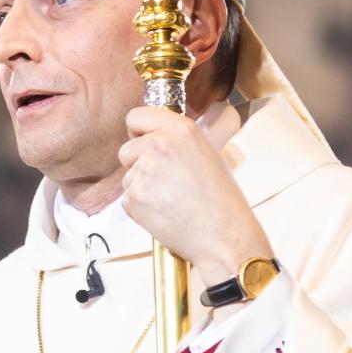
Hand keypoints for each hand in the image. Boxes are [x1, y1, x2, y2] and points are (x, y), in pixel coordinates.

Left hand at [118, 106, 272, 289]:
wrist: (224, 235)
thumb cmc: (221, 199)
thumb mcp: (205, 153)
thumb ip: (176, 141)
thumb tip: (150, 136)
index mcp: (180, 130)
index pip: (135, 116)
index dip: (137, 132)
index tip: (144, 141)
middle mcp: (159, 145)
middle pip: (126, 149)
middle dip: (138, 163)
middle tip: (166, 180)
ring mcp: (144, 171)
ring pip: (127, 175)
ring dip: (141, 187)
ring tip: (170, 199)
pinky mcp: (134, 198)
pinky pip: (127, 198)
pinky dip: (140, 207)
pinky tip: (164, 212)